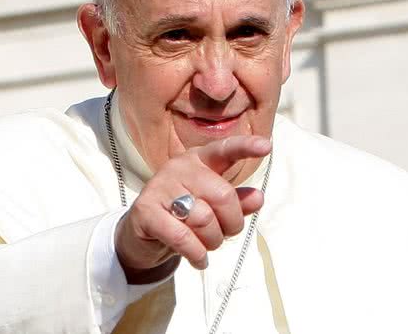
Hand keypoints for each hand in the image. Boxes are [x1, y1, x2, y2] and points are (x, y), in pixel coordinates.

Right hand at [114, 135, 270, 282]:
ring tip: (206, 246)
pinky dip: (196, 253)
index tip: (266, 146)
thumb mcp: (214, 208)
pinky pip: (182, 236)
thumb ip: (236, 202)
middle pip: (223, 196)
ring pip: (204, 219)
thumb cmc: (184, 215)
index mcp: (200, 159)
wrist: (141, 233)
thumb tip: (258, 197)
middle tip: (223, 234)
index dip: (245, 147)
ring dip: (212, 241)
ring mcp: (160, 186)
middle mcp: (180, 167)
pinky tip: (199, 260)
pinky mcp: (146, 210)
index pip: (224, 150)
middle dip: (231, 223)